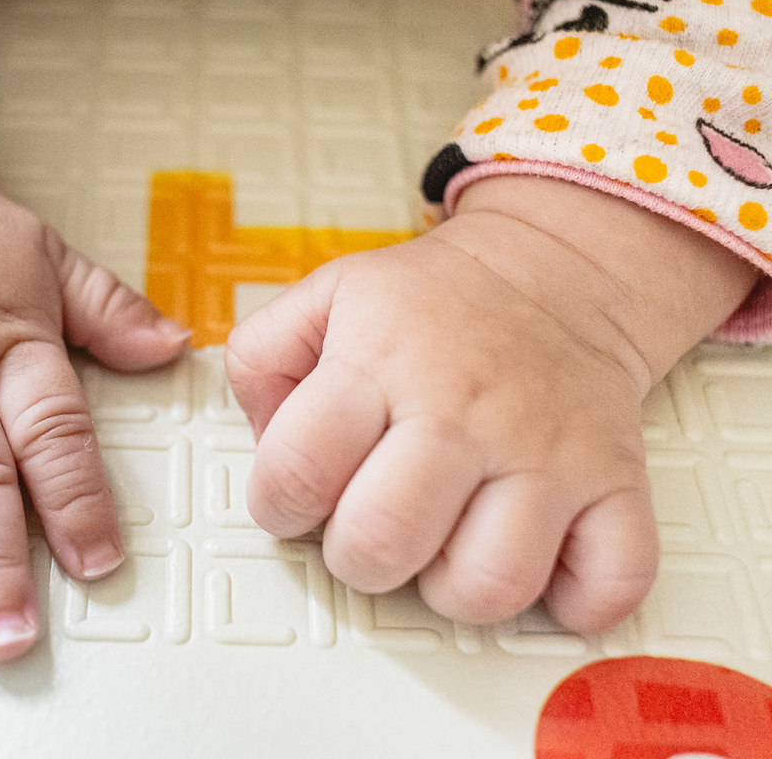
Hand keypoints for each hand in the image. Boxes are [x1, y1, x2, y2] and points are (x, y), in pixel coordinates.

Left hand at [226, 177, 758, 631]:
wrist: (556, 273)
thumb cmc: (435, 303)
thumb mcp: (326, 296)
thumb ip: (261, 359)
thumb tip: (261, 440)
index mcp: (382, 361)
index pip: (299, 468)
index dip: (277, 504)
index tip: (292, 498)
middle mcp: (465, 410)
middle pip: (383, 542)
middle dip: (354, 557)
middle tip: (365, 526)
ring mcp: (548, 453)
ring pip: (488, 585)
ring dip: (450, 588)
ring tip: (442, 545)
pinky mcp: (615, 484)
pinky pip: (610, 584)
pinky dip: (575, 603)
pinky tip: (538, 565)